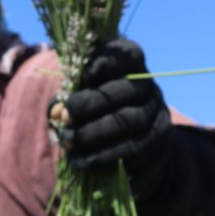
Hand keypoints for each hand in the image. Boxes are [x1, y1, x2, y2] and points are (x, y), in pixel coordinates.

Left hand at [52, 38, 170, 173]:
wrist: (132, 146)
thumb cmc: (98, 111)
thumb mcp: (84, 93)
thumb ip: (72, 93)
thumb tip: (57, 109)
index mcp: (133, 66)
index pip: (128, 54)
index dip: (106, 62)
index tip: (83, 75)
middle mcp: (150, 88)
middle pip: (127, 91)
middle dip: (92, 103)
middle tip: (65, 116)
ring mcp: (157, 116)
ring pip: (129, 122)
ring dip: (93, 133)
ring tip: (67, 141)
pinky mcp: (157, 145)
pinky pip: (132, 150)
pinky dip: (103, 156)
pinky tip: (81, 160)